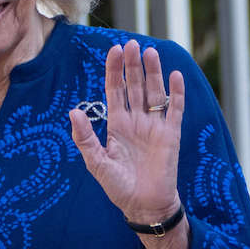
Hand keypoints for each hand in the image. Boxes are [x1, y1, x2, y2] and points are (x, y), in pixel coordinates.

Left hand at [69, 40, 185, 223]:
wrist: (144, 204)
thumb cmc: (118, 186)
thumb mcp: (97, 163)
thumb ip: (85, 137)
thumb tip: (73, 111)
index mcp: (117, 124)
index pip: (115, 90)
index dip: (114, 70)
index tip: (113, 50)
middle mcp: (136, 120)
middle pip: (135, 86)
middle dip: (132, 65)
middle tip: (132, 43)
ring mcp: (155, 125)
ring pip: (154, 92)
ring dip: (153, 73)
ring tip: (151, 53)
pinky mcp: (171, 134)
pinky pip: (175, 109)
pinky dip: (176, 93)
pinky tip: (175, 76)